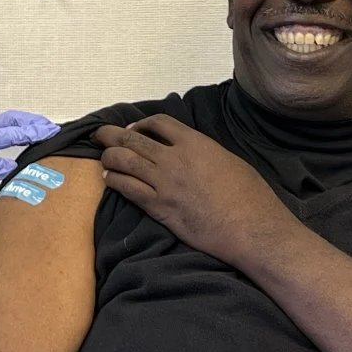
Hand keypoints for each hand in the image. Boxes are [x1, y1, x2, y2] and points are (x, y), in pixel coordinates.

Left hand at [0, 111, 59, 195]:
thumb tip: (8, 166)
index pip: (10, 134)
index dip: (32, 132)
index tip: (50, 132)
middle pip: (10, 120)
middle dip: (33, 121)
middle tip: (52, 126)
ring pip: (4, 123)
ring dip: (24, 122)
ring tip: (41, 128)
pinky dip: (14, 128)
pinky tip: (18, 135)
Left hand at [95, 115, 295, 265]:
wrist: (252, 229)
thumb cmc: (250, 197)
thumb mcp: (229, 161)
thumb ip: (204, 152)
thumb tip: (191, 152)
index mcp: (195, 143)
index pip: (158, 122)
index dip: (140, 123)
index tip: (132, 127)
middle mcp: (175, 158)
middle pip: (133, 139)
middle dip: (111, 135)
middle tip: (99, 134)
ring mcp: (165, 183)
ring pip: (125, 161)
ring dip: (109, 157)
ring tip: (102, 157)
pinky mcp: (160, 207)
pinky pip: (128, 189)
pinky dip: (115, 181)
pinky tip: (109, 179)